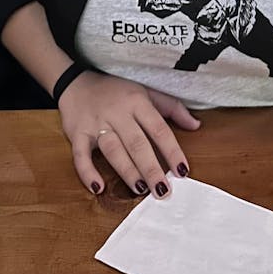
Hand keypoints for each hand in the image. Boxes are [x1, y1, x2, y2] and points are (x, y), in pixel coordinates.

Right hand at [58, 71, 200, 197]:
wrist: (77, 83)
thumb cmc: (116, 91)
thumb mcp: (146, 92)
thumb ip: (172, 108)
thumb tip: (196, 125)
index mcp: (137, 102)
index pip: (158, 128)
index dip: (172, 150)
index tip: (183, 171)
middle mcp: (117, 112)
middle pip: (137, 143)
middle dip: (151, 168)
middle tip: (163, 190)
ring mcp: (96, 123)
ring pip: (113, 149)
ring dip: (127, 171)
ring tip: (140, 189)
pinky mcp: (76, 133)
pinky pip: (80, 154)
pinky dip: (87, 172)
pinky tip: (98, 187)